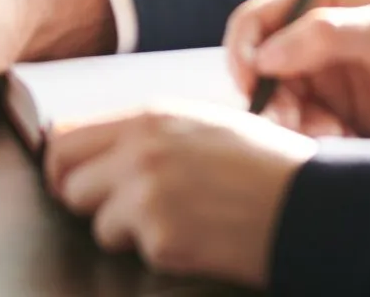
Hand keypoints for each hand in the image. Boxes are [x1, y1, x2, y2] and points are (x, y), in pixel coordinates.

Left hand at [46, 104, 314, 288]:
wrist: (305, 201)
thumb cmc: (256, 160)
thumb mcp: (196, 122)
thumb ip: (142, 132)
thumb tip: (91, 150)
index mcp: (146, 116)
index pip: (64, 138)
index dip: (64, 164)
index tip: (74, 178)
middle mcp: (139, 151)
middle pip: (66, 181)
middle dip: (86, 199)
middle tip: (118, 208)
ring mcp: (147, 196)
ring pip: (96, 223)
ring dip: (123, 230)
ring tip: (170, 218)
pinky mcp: (162, 240)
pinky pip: (136, 252)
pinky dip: (158, 251)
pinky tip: (194, 235)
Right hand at [225, 0, 369, 142]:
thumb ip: (323, 36)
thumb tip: (264, 56)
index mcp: (317, 1)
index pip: (256, 20)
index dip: (243, 50)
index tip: (251, 84)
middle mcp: (312, 38)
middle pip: (260, 68)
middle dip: (270, 96)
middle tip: (296, 120)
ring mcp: (325, 77)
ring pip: (280, 103)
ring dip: (295, 123)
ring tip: (334, 133)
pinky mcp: (340, 112)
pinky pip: (307, 129)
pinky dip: (315, 139)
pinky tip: (347, 140)